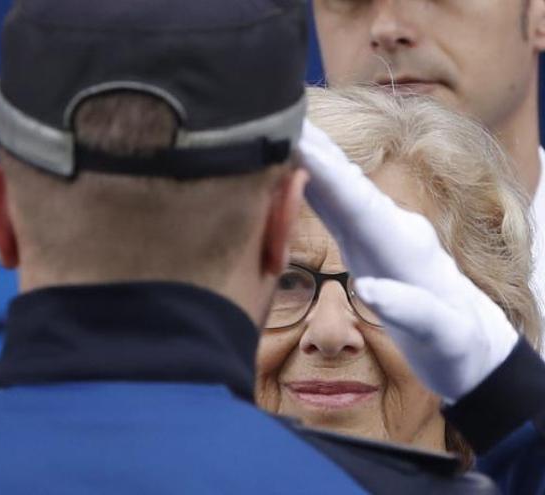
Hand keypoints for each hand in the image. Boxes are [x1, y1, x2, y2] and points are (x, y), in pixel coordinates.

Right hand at [299, 120, 518, 402]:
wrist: (476, 348)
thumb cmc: (458, 347)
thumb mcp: (444, 337)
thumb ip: (413, 311)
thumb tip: (371, 289)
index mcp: (404, 245)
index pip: (357, 199)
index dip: (325, 170)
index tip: (296, 141)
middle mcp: (391, 228)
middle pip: (343, 181)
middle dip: (311, 148)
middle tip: (274, 112)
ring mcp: (380, 233)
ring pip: (337, 189)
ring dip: (308, 159)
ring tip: (276, 130)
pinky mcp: (368, 244)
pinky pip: (334, 207)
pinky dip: (311, 185)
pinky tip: (291, 170)